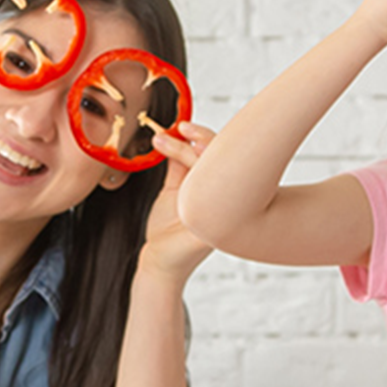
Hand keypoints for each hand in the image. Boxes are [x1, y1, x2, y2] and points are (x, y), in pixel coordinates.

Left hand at [140, 123, 216, 280]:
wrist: (158, 260)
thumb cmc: (168, 228)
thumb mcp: (174, 189)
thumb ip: (178, 163)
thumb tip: (178, 133)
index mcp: (223, 190)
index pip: (227, 156)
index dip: (206, 138)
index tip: (183, 126)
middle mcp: (229, 202)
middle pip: (226, 161)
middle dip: (202, 140)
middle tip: (179, 129)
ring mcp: (223, 216)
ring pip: (215, 174)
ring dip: (186, 152)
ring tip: (161, 142)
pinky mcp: (212, 231)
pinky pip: (209, 200)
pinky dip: (193, 179)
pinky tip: (175, 166)